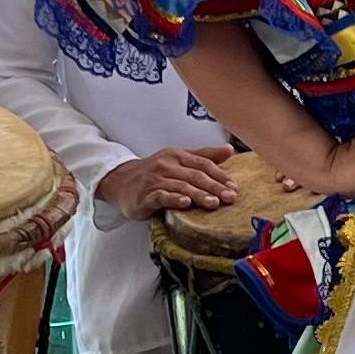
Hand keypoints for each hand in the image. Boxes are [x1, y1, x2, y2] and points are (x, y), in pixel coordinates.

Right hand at [97, 147, 239, 221]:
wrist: (121, 181)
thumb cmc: (154, 172)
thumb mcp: (178, 160)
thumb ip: (204, 156)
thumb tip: (229, 150)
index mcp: (177, 155)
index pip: (203, 163)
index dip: (220, 174)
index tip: (234, 186)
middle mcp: (166, 165)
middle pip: (194, 175)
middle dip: (214, 186)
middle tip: (230, 197)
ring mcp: (155, 180)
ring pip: (180, 186)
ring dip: (198, 195)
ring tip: (213, 203)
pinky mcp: (145, 195)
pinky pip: (161, 196)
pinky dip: (174, 199)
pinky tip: (185, 203)